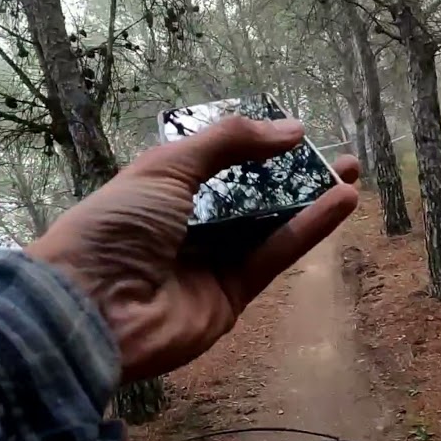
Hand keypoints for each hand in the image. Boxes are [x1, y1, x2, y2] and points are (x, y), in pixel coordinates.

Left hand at [26, 116, 359, 383]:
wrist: (90, 311)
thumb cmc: (116, 227)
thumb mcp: (165, 168)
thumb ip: (227, 143)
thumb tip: (292, 129)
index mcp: (159, 192)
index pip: (215, 165)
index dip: (254, 149)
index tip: (296, 135)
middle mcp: (187, 227)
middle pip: (249, 198)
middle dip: (294, 177)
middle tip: (339, 157)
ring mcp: (209, 265)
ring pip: (268, 227)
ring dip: (310, 202)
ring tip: (351, 175)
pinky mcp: (230, 298)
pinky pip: (272, 257)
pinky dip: (307, 230)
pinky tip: (340, 203)